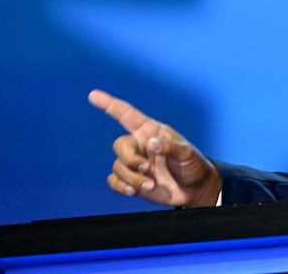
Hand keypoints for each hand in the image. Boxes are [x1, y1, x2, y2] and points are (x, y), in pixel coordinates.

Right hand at [88, 89, 220, 207]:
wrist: (194, 190)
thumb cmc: (193, 165)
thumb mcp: (187, 153)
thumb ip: (170, 147)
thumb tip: (150, 144)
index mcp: (151, 131)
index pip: (127, 115)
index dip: (110, 104)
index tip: (93, 95)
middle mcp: (140, 145)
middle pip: (120, 145)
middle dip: (130, 158)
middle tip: (146, 167)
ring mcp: (135, 163)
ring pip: (118, 166)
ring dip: (132, 178)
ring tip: (150, 184)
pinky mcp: (131, 180)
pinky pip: (114, 181)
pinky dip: (121, 187)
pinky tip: (134, 191)